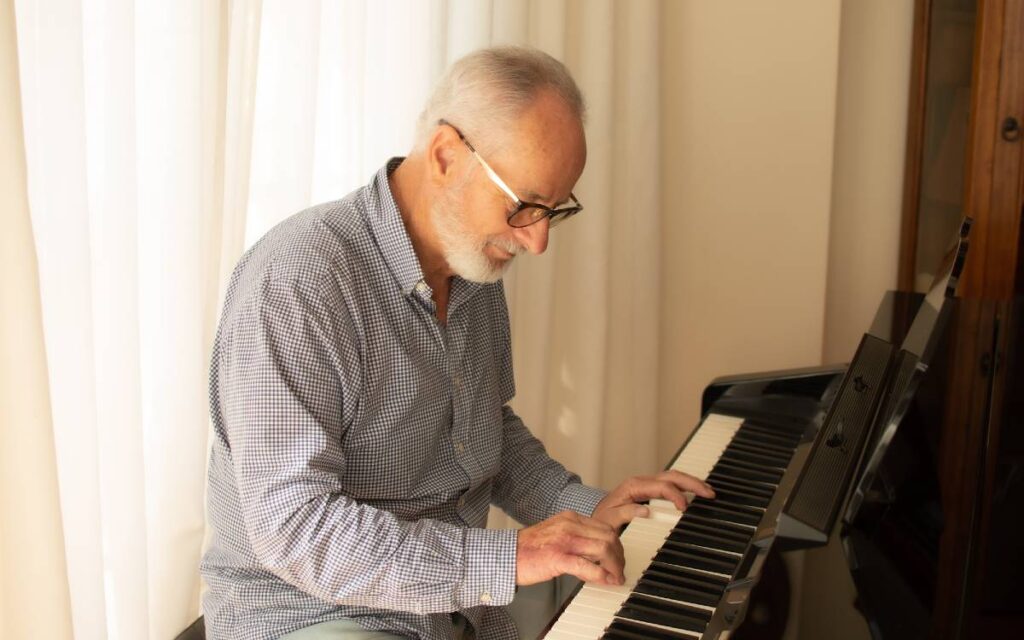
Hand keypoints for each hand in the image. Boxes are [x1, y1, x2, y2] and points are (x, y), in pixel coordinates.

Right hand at [515, 511, 624, 586]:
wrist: (506, 555)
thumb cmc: (529, 549)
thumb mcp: (556, 534)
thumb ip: (576, 538)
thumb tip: (596, 554)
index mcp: (570, 518)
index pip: (604, 526)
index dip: (616, 544)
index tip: (618, 557)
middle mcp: (569, 525)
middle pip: (608, 536)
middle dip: (619, 555)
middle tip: (619, 570)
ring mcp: (564, 540)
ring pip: (603, 548)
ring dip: (614, 566)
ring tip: (615, 577)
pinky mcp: (558, 557)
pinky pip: (587, 566)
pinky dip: (601, 575)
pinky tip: (606, 581)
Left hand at [591, 470, 715, 528]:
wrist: (596, 517)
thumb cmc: (602, 519)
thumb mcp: (609, 519)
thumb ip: (624, 514)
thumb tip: (645, 510)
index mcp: (633, 487)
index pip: (661, 486)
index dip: (675, 495)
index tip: (684, 508)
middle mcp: (641, 483)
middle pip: (671, 476)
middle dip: (692, 483)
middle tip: (708, 493)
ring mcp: (646, 485)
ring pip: (673, 477)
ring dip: (691, 482)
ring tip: (707, 491)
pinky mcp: (649, 490)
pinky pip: (670, 484)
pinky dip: (685, 486)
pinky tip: (694, 492)